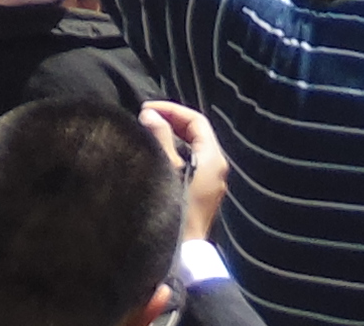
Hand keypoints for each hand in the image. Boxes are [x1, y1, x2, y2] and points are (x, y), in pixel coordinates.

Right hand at [143, 99, 230, 247]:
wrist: (184, 254)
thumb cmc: (175, 206)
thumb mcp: (166, 168)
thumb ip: (159, 138)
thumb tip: (150, 114)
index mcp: (214, 157)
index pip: (196, 120)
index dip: (171, 110)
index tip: (147, 109)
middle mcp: (217, 168)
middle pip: (196, 134)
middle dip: (170, 123)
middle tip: (145, 119)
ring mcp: (211, 183)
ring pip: (192, 150)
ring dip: (170, 139)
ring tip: (146, 135)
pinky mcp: (202, 196)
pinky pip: (190, 164)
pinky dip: (173, 155)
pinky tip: (154, 158)